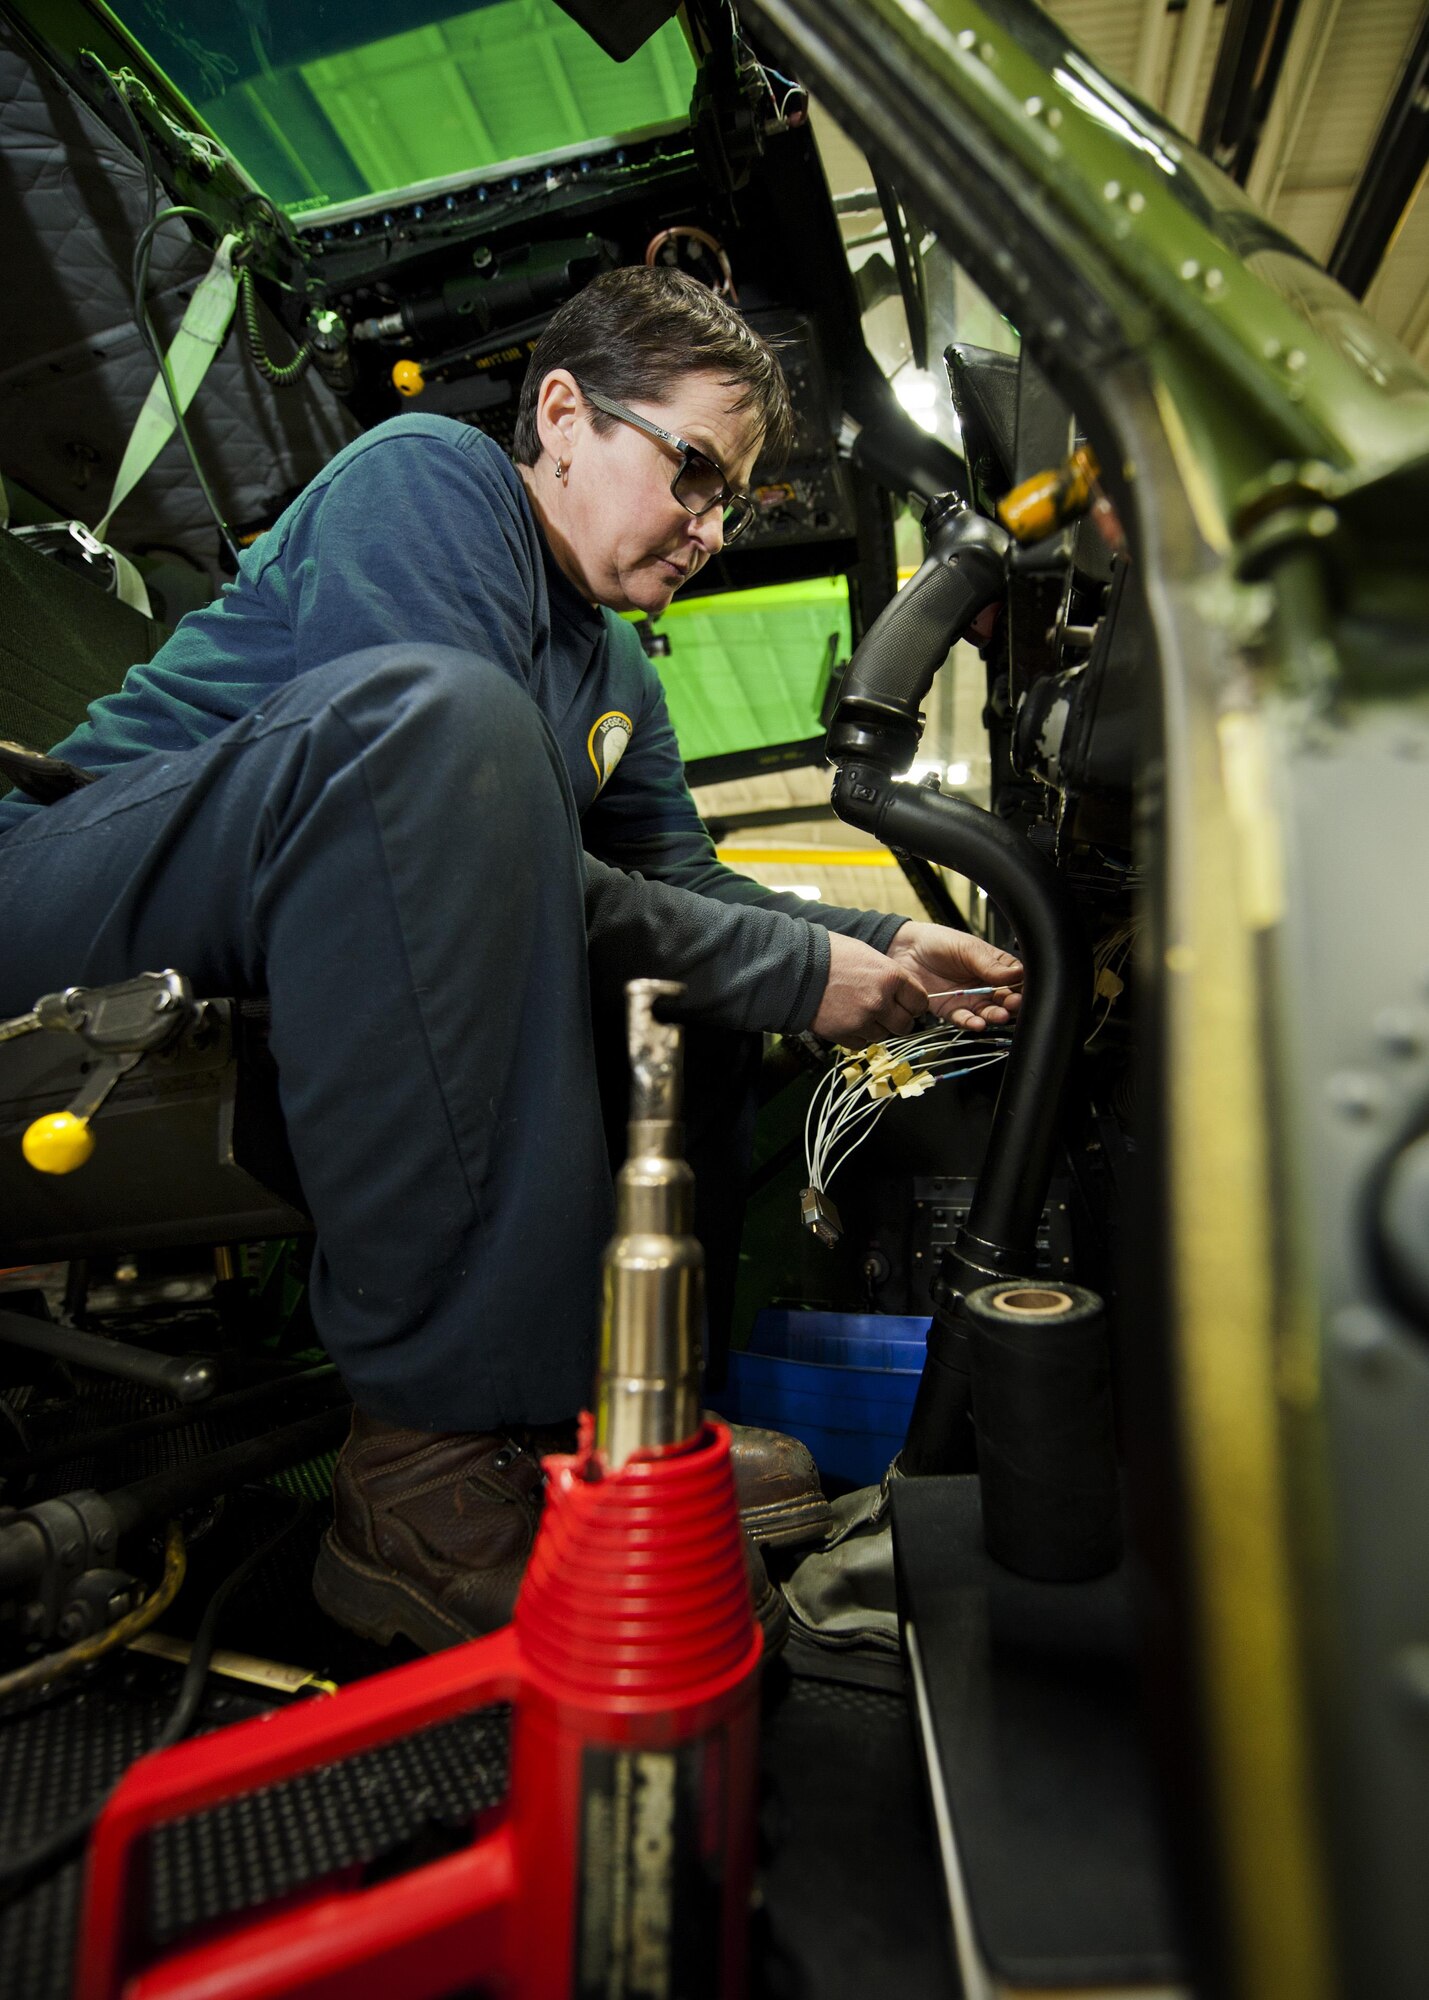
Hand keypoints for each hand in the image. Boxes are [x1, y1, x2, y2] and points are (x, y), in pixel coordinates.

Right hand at [811, 931, 930, 1043]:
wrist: (795, 968)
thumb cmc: (830, 955)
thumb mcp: (868, 955)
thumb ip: (889, 976)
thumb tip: (904, 992)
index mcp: (891, 977)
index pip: (920, 1002)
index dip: (914, 1004)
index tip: (908, 1004)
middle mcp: (880, 1001)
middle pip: (905, 1025)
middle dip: (898, 1020)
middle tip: (887, 1012)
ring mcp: (862, 1020)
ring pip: (883, 1036)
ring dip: (875, 1028)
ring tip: (860, 1012)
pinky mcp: (845, 1035)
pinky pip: (862, 1044)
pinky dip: (857, 1035)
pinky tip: (847, 1020)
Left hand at [884, 921, 1021, 1032]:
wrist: (906, 950)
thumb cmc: (938, 942)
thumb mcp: (968, 949)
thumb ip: (990, 964)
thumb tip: (1016, 974)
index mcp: (995, 966)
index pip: (1015, 980)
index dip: (1021, 988)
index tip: (1021, 992)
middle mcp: (985, 985)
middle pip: (1005, 1000)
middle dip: (1011, 1005)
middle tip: (1011, 1005)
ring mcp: (970, 999)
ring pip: (988, 1013)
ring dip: (994, 1016)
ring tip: (998, 1016)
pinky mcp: (952, 1010)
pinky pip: (965, 1020)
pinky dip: (972, 1023)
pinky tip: (977, 1023)